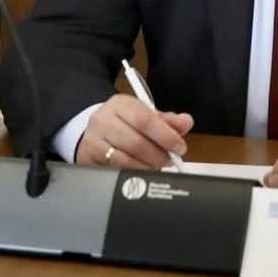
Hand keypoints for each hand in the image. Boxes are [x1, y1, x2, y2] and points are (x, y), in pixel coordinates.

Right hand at [76, 94, 192, 169]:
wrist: (95, 132)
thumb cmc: (124, 123)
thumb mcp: (144, 116)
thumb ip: (167, 120)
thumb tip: (186, 121)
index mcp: (120, 104)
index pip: (144, 118)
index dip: (165, 135)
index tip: (179, 147)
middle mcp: (103, 119)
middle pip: (135, 141)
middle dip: (158, 155)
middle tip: (170, 160)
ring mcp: (95, 139)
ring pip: (126, 158)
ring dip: (148, 166)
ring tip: (158, 166)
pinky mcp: (91, 157)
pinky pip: (117, 169)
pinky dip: (135, 172)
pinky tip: (143, 170)